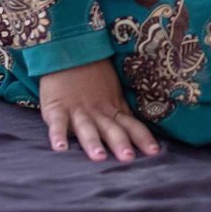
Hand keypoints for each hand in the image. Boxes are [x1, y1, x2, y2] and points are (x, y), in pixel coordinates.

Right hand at [38, 59, 160, 161]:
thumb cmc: (94, 77)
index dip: (143, 138)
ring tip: (98, 157)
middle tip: (128, 158)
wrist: (69, 53)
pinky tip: (60, 148)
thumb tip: (139, 136)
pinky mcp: (56, 108)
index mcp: (113, 109)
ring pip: (86, 128)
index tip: (154, 153)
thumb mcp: (113, 94)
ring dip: (92, 142)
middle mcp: (98, 112)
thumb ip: (122, 114)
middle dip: (120, 143)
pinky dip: (58, 135)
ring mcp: (77, 110)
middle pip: (111, 129)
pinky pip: (57, 123)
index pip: (131, 126)